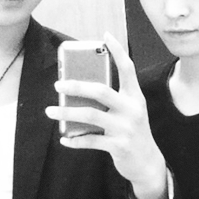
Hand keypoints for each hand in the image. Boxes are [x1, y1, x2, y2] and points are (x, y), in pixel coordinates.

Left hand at [46, 32, 167, 198]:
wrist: (148, 163)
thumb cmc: (133, 132)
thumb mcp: (130, 112)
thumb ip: (113, 100)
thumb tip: (79, 89)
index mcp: (135, 97)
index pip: (128, 68)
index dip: (117, 51)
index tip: (105, 36)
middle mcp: (132, 109)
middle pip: (101, 91)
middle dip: (76, 86)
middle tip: (57, 85)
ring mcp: (126, 128)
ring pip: (90, 115)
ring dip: (66, 113)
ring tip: (50, 112)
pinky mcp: (119, 146)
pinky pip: (90, 140)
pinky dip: (74, 140)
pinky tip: (64, 139)